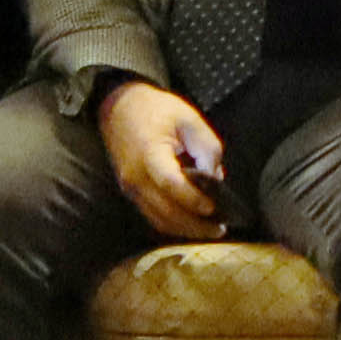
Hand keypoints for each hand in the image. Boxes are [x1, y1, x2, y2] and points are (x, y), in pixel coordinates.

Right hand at [96, 78, 228, 237]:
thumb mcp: (189, 119)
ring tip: (211, 230)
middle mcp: (135, 177)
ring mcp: (130, 188)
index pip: (171, 185)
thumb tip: (216, 179)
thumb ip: (206, 148)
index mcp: (149, 154)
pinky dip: (172, 224)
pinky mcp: (131, 193)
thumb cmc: (157, 110)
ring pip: (158, 220)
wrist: (119, 109)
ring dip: (185, 229)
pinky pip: (152, 215)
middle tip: (221, 229)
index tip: (215, 207)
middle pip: (165, 212)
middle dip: (195, 225)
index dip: (193, 199)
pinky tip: (192, 224)